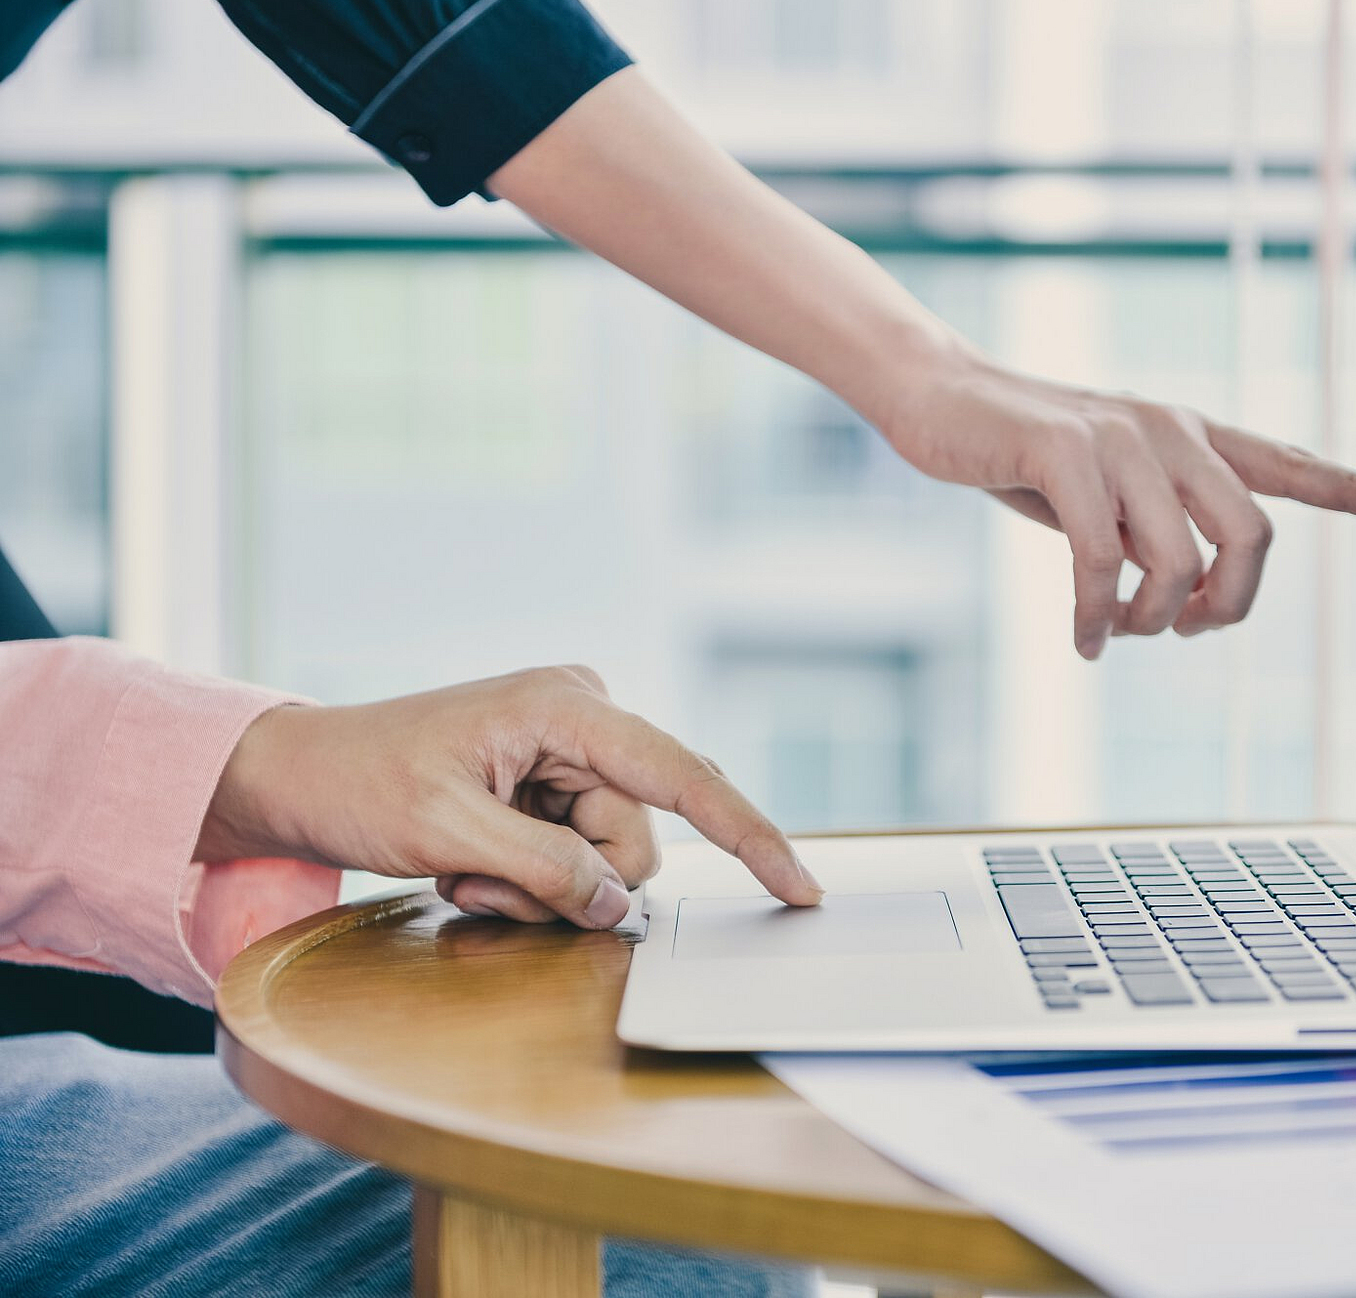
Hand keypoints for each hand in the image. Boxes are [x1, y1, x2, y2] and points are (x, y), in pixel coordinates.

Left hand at [197, 666, 821, 927]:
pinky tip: (472, 858)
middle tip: (479, 882)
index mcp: (566, 706)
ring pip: (607, 859)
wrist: (300, 773)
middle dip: (567, 883)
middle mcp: (584, 715)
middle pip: (634, 841)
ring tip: (465, 868)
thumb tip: (617, 905)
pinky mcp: (557, 776)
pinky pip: (578, 854)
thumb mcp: (449, 837)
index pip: (684, 777)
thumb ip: (546, 870)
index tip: (798, 887)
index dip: (750, 837)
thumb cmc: (358, 784)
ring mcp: (572, 746)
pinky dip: (527, 876)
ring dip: (538, 886)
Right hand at [872, 350, 1355, 657]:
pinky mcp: (1066, 448)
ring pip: (1178, 558)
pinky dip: (1094, 616)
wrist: (939, 398)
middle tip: (1184, 630)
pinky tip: (1084, 639)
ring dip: (1150, 620)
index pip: (1289, 462)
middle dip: (1227, 605)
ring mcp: (1122, 433)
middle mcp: (1173, 428)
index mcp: (1191, 434)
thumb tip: (1186, 595)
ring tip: (1113, 631)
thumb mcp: (1105, 495)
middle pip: (1253, 534)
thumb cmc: (1023, 455)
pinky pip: (1100, 560)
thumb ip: (1155, 530)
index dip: (1353, 486)